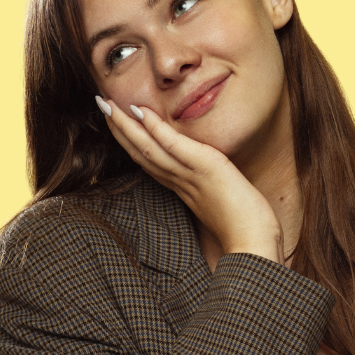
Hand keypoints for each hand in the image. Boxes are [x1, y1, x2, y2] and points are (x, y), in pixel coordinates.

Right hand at [98, 97, 285, 264]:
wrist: (254, 248)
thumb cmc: (246, 232)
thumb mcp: (225, 206)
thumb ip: (213, 193)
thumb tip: (211, 188)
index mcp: (184, 190)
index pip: (150, 162)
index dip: (131, 142)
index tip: (115, 124)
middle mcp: (181, 183)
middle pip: (141, 153)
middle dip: (119, 129)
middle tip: (100, 106)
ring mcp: (190, 176)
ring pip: (149, 149)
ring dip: (126, 126)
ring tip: (107, 105)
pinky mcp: (206, 168)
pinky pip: (174, 147)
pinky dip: (156, 129)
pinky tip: (141, 112)